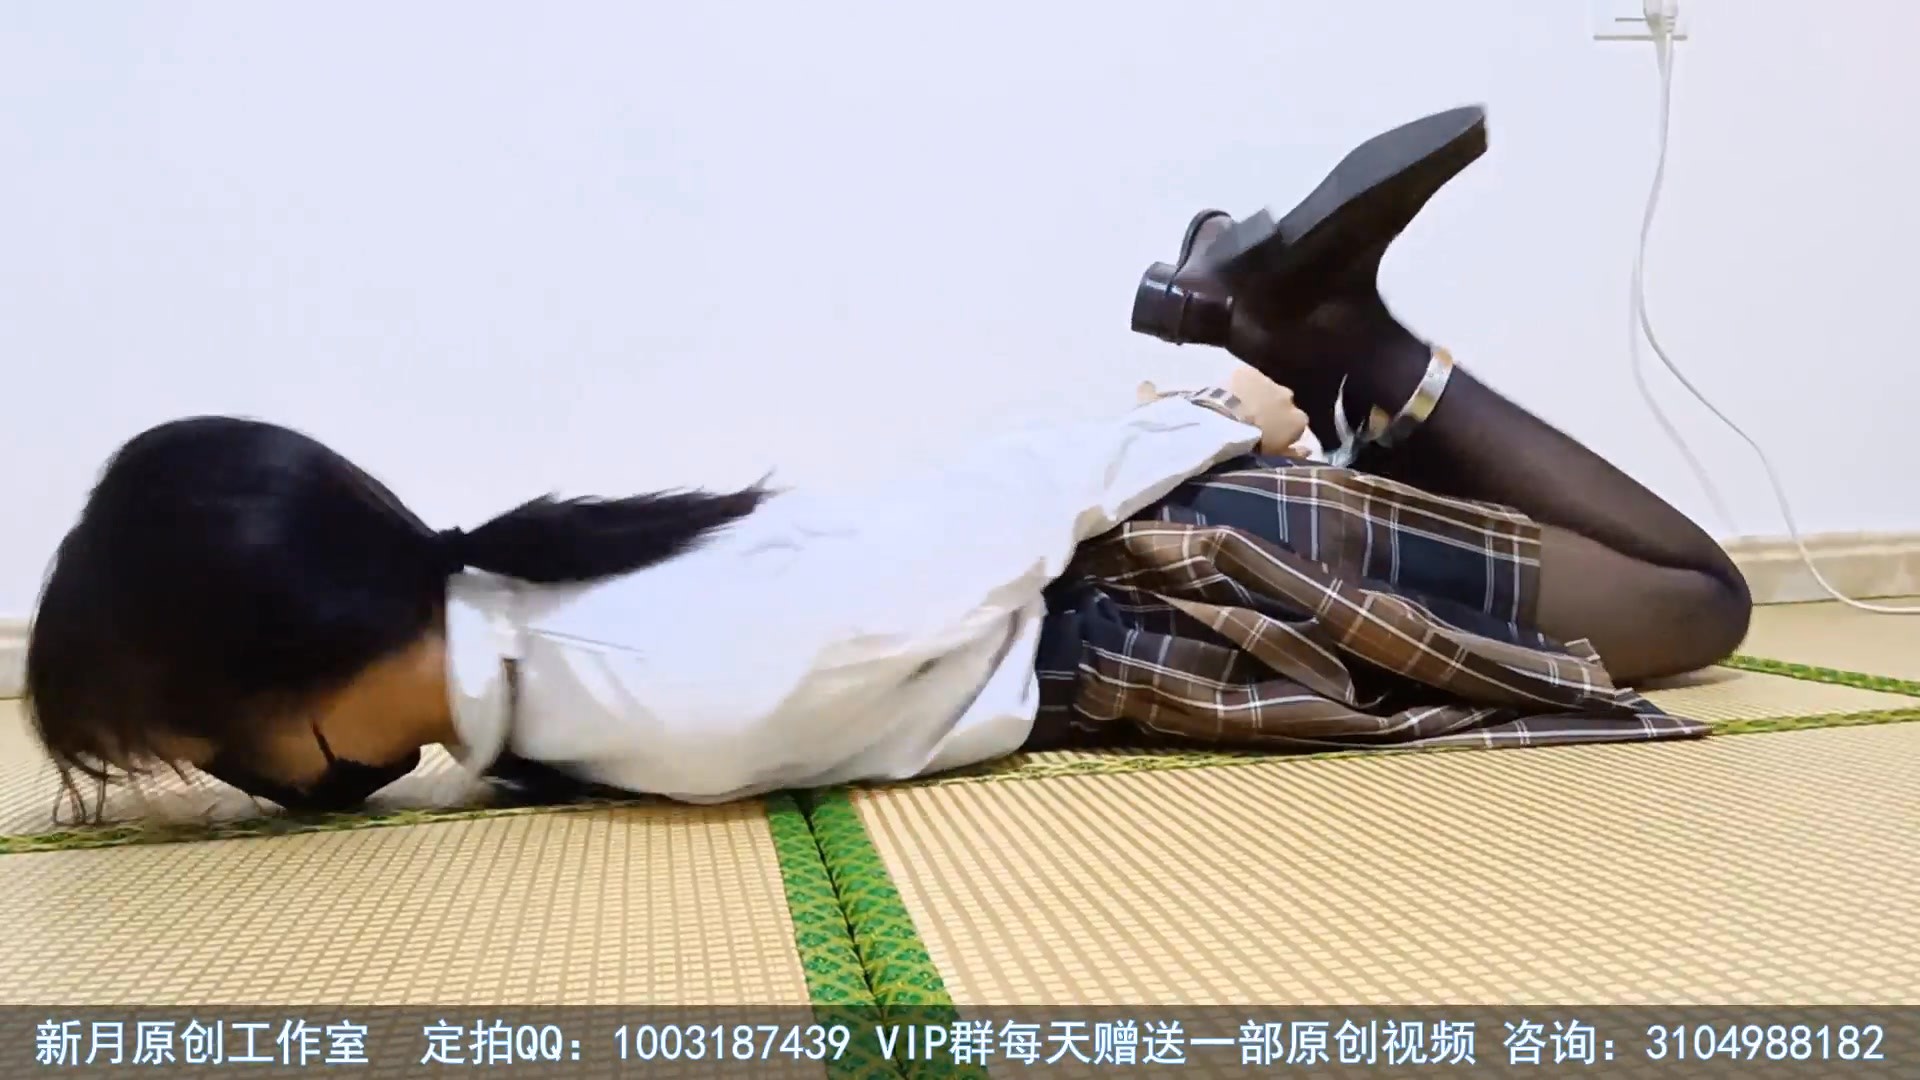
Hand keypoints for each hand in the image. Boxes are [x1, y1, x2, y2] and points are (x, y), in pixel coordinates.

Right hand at [1138, 370, 1312, 456]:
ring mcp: (1288, 410)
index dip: (1244, 403)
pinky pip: (1299, 444)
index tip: (1235, 417)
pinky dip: (1294, 452)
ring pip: (1290, 421)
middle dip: (1266, 414)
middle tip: (1251, 434)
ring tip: (1267, 450)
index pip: (1250, 385)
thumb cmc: (1198, 415)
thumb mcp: (1172, 404)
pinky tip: (1287, 461)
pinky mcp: (1296, 435)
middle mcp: (1272, 386)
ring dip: (1281, 432)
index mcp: (1246, 374)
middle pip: (1274, 401)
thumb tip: (1140, 387)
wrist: (1221, 433)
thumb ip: (1156, 396)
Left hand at [1226, 364, 1311, 455]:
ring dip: (1256, 396)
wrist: (1225, 425)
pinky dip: (1240, 385)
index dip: (1283, 429)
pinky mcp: (1247, 372)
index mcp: (1298, 420)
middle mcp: (1288, 397)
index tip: (1269, 436)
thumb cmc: (1252, 447)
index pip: (1297, 423)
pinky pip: (1246, 378)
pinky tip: (1227, 395)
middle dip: (1271, 409)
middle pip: (1282, 403)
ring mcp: (1268, 381)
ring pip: (1265, 388)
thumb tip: (1307, 450)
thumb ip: (1294, 453)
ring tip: (1238, 408)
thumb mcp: (1275, 457)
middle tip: (1252, 421)